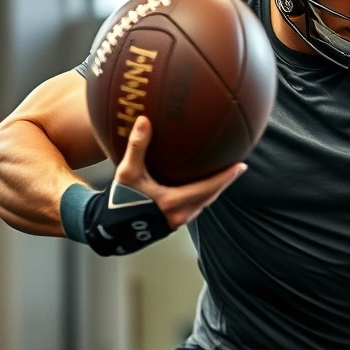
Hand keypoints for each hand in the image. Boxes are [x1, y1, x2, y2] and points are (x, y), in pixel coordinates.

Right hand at [115, 115, 246, 229]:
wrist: (108, 229)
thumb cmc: (118, 202)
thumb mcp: (126, 173)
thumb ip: (137, 146)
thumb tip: (145, 120)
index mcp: (174, 202)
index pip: (209, 188)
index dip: (226, 177)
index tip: (241, 166)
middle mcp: (180, 215)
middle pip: (211, 196)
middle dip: (225, 182)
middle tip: (237, 168)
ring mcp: (176, 221)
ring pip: (203, 203)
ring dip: (214, 189)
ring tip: (222, 175)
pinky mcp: (170, 223)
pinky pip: (194, 207)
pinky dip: (201, 195)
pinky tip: (197, 186)